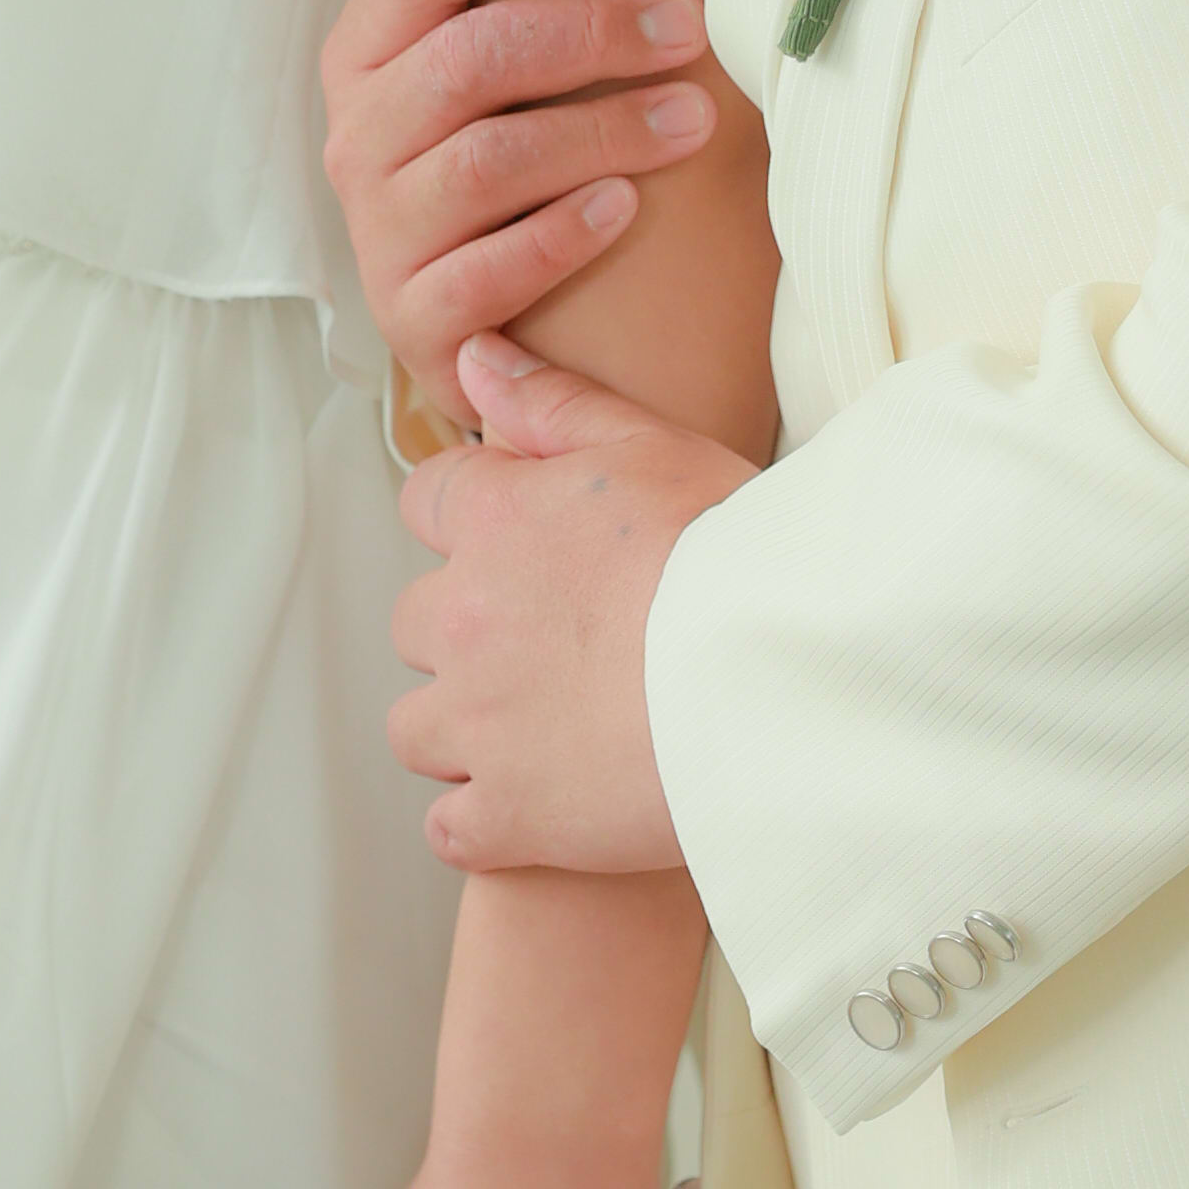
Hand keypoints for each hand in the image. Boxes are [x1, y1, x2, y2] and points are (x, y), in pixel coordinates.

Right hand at [323, 0, 719, 424]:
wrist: (473, 324)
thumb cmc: (478, 154)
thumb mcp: (450, 62)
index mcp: (362, 58)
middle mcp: (357, 140)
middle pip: (465, 63)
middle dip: (585, 35)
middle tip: (687, 26)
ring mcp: (381, 235)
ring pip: (485, 164)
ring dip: (598, 133)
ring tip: (692, 118)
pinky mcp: (415, 321)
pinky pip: (485, 276)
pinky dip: (559, 237)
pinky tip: (625, 208)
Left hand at [393, 341, 757, 874]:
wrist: (773, 681)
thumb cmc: (731, 556)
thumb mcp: (649, 444)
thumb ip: (550, 401)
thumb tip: (471, 359)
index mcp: (494, 521)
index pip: (427, 502)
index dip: (473, 518)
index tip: (525, 545)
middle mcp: (463, 619)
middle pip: (415, 621)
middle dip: (466, 630)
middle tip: (552, 641)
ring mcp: (476, 726)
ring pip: (417, 728)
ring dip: (462, 728)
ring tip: (545, 727)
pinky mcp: (506, 817)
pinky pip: (451, 828)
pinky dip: (482, 821)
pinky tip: (542, 803)